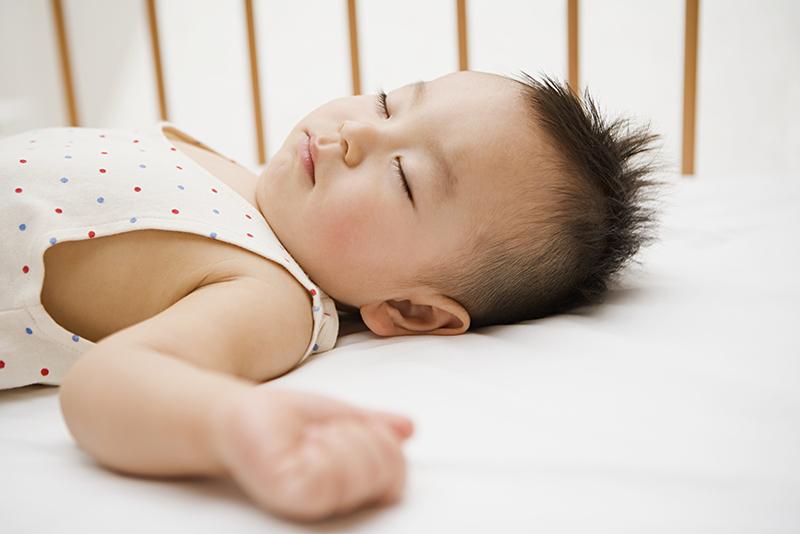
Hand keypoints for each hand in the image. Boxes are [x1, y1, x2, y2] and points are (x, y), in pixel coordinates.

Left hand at [209, 386, 413, 521]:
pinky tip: (301, 444)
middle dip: (360, 434)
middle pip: (386, 470)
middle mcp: (336, 503)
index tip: (349, 428)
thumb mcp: (341, 415)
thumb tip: (408, 428)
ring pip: (362, 467)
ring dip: (339, 435)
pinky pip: (332, 469)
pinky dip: (321, 442)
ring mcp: (315, 503)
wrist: (239, 412)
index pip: (397, 475)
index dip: (380, 441)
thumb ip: (376, 426)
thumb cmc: (285, 419)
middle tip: (326, 432)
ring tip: (311, 439)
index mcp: (351, 488)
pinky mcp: (292, 496)